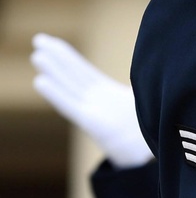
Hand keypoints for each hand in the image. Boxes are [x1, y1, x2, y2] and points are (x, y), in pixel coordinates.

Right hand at [31, 33, 152, 168]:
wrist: (154, 158)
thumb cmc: (149, 131)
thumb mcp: (145, 101)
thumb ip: (143, 86)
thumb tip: (155, 66)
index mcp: (108, 94)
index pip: (83, 70)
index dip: (67, 55)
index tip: (49, 41)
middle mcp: (97, 101)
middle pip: (74, 73)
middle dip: (57, 56)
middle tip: (38, 38)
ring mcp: (94, 112)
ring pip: (70, 86)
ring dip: (54, 69)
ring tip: (37, 54)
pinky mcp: (95, 125)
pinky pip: (72, 106)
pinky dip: (56, 94)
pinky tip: (40, 81)